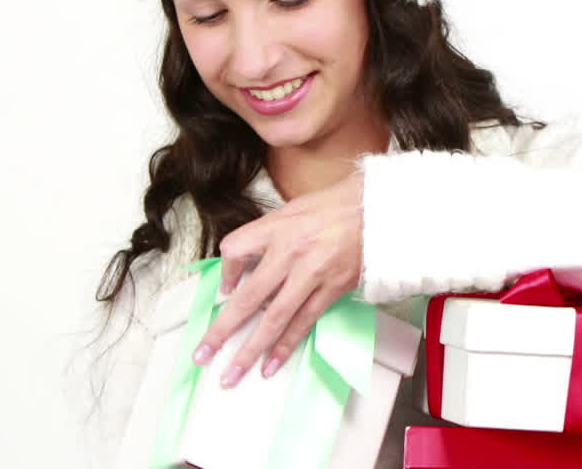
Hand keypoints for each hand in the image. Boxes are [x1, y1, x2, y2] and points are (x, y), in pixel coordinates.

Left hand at [191, 169, 365, 387]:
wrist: (379, 210)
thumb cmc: (333, 207)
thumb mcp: (291, 210)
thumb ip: (264, 236)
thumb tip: (242, 271)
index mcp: (277, 227)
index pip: (234, 250)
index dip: (224, 274)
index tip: (224, 290)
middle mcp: (292, 252)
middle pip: (249, 297)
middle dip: (223, 330)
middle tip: (203, 355)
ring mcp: (313, 274)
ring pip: (275, 319)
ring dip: (251, 350)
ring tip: (232, 374)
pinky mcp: (333, 288)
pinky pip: (304, 322)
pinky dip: (286, 345)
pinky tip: (271, 364)